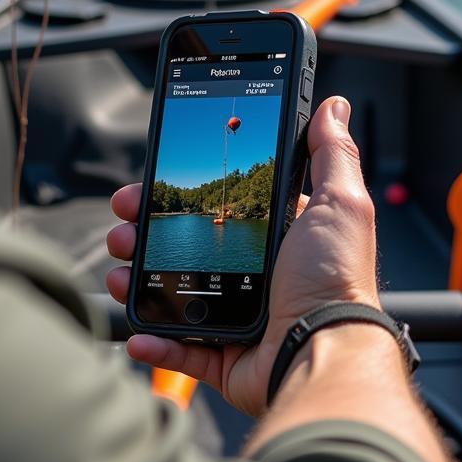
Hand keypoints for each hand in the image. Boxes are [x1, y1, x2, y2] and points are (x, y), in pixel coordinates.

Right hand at [106, 96, 379, 417]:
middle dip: (146, 233)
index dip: (181, 195)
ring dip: (139, 279)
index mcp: (279, 238)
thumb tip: (333, 106)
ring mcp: (237, 316)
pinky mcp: (226, 356)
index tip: (150, 185)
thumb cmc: (336, 279)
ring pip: (173, 293)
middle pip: (186, 247)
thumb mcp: (339, 202)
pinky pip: (180, 347)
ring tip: (122, 270)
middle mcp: (258, 275)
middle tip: (125, 227)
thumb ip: (332, 153)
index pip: (218, 206)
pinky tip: (138, 330)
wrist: (325, 351)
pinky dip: (154, 340)